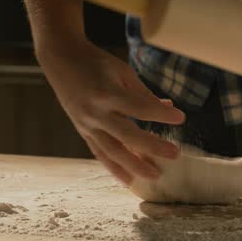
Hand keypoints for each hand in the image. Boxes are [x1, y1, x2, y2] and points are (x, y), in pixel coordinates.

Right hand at [37, 37, 185, 184]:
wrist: (61, 59)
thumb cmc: (95, 61)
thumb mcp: (122, 71)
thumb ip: (143, 93)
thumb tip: (168, 109)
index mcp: (107, 92)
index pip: (138, 107)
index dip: (160, 115)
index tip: (180, 118)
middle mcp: (96, 112)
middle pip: (127, 135)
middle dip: (152, 147)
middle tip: (175, 155)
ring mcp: (87, 124)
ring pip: (112, 151)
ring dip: (134, 166)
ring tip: (155, 176)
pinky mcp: (82, 131)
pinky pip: (99, 153)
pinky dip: (114, 168)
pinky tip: (129, 180)